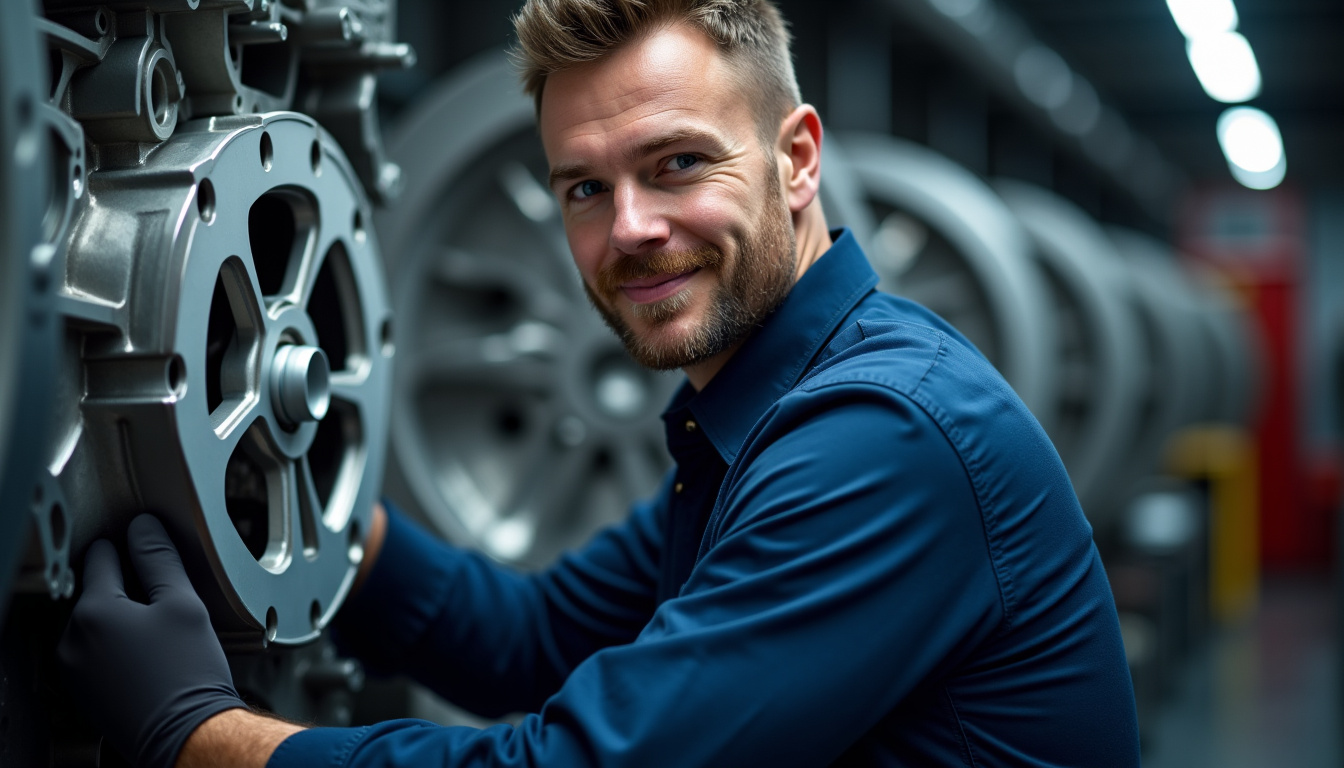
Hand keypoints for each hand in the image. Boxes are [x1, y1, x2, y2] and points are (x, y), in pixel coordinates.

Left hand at [58, 514, 245, 767]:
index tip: (148, 546)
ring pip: (97, 622)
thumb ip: (159, 559)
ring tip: (162, 629)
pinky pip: (96, 651)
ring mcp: (75, 669)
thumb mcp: (182, 604)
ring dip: (123, 616)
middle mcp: (73, 640)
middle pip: (96, 589)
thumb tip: (144, 527)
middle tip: (166, 596)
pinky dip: (119, 644)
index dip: (128, 543)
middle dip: (127, 585)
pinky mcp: (84, 691)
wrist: (186, 735)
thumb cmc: (187, 675)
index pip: (101, 555)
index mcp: (94, 612)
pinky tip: (151, 653)